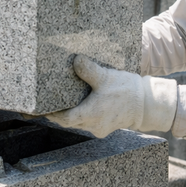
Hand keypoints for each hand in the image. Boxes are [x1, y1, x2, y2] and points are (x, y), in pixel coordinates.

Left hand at [45, 55, 177, 138]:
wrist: (148, 104)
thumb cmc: (127, 91)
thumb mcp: (106, 77)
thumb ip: (89, 70)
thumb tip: (75, 60)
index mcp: (90, 114)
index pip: (63, 118)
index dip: (49, 114)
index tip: (37, 110)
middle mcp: (92, 124)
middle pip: (67, 121)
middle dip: (55, 113)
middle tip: (41, 105)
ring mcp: (98, 127)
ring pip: (77, 122)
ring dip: (67, 113)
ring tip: (55, 103)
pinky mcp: (104, 126)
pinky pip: (86, 121)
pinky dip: (79, 113)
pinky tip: (75, 104)